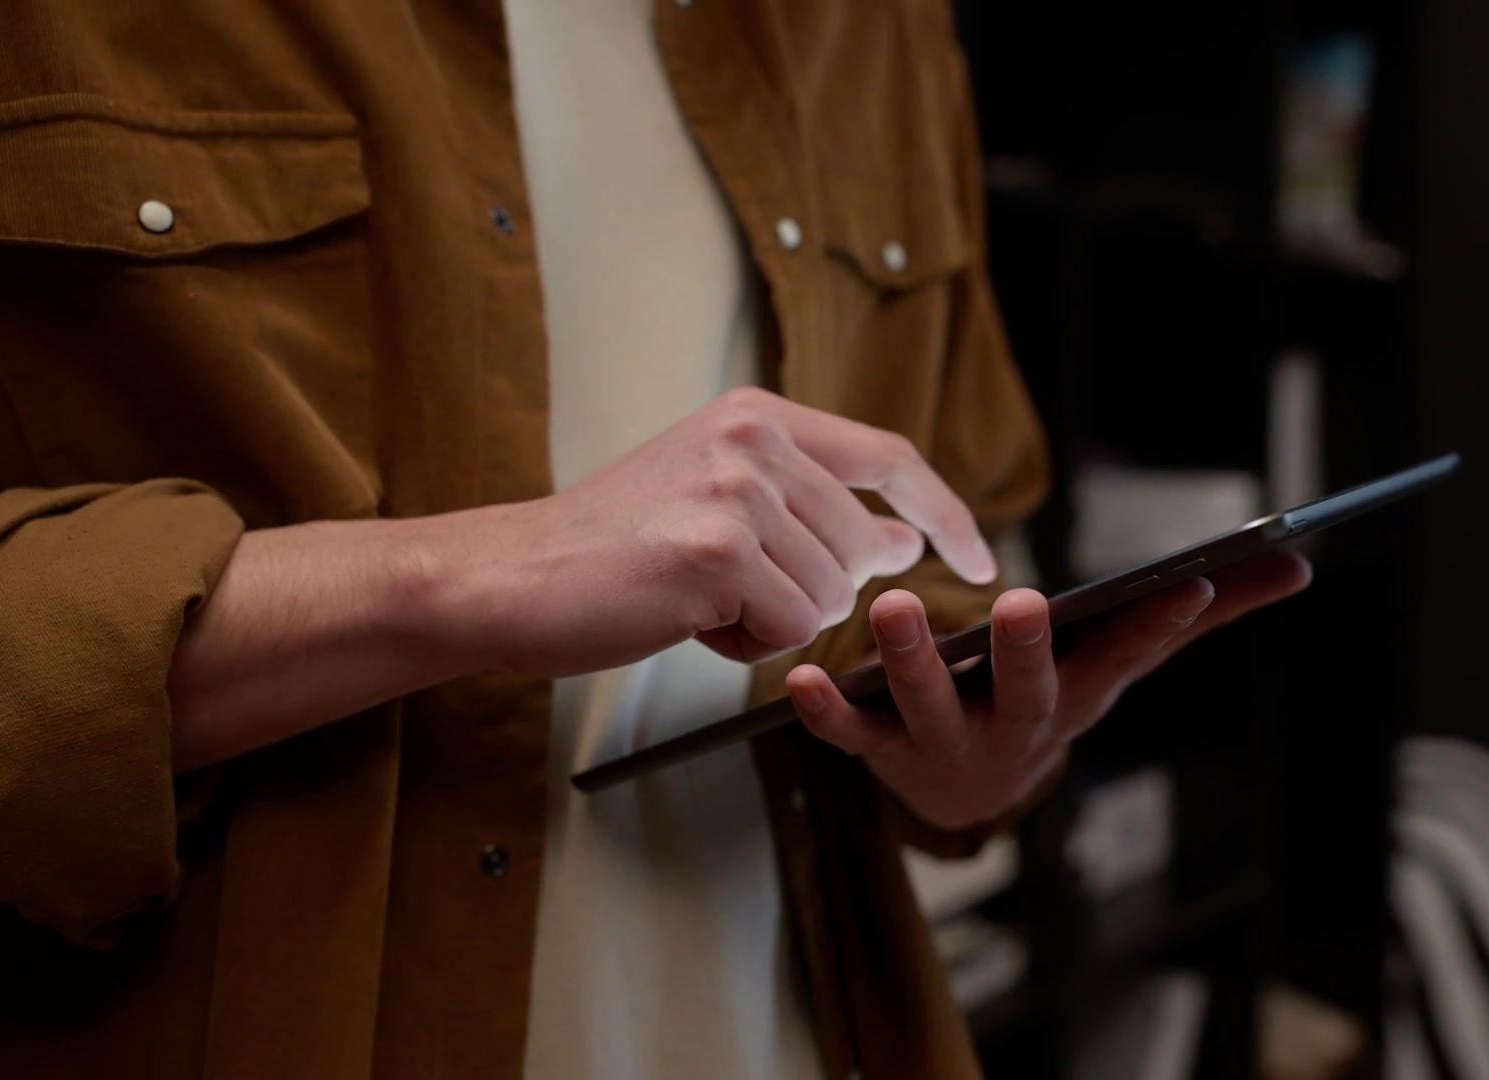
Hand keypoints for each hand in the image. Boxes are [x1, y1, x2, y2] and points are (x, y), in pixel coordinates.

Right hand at [445, 387, 996, 674]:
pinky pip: (789, 631)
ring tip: (699, 598)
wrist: (510, 577)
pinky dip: (746, 646)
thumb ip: (811, 504)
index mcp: (759, 413)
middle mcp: (753, 437)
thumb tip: (906, 540)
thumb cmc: (614, 550)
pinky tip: (688, 620)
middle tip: (733, 589)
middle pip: (864, 548)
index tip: (978, 558)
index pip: (889, 456)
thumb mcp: (719, 495)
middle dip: (818, 593)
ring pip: (830, 597)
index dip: (944, 512)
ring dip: (774, 622)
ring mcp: (735, 489)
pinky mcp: (715, 550)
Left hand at [785, 551, 1311, 829]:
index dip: (1162, 622)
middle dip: (1025, 651)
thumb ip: (1203, 612)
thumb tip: (1299, 563)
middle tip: (1020, 605)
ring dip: (911, 662)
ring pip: (930, 708)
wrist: (970, 792)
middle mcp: (1018, 722)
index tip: (1188, 581)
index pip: (1130, 655)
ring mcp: (948, 742)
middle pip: (1027, 689)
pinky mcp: (883, 752)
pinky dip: (829, 712)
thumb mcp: (1122, 661)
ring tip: (893, 609)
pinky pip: (852, 738)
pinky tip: (803, 678)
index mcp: (1080, 692)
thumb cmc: (1050, 696)